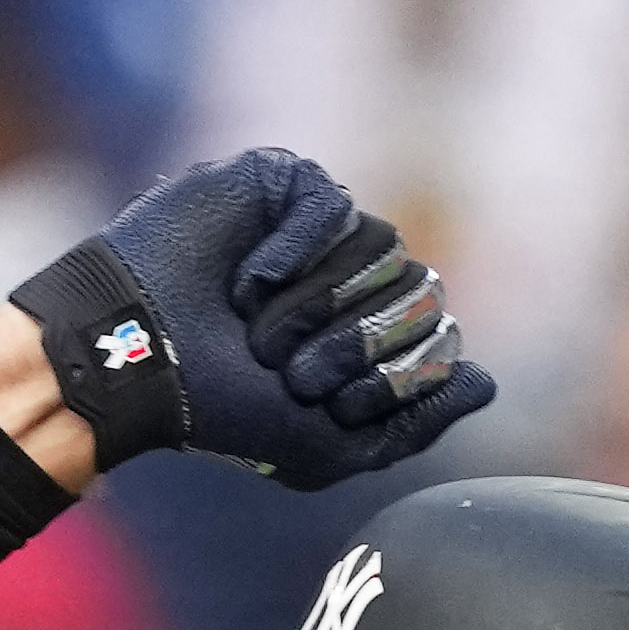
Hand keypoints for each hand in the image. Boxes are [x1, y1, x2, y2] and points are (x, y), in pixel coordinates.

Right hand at [13, 152, 489, 493]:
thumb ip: (415, 425)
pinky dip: (290, 256)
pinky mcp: (285, 182)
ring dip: (314, 307)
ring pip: (382, 246)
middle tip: (283, 369)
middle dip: (351, 346)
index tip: (319, 402)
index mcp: (372, 333)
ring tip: (254, 329)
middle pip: (418, 291)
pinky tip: (246, 285)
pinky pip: (332, 206)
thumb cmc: (224, 412)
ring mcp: (323, 225)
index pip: (436, 338)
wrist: (141, 364)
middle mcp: (356, 277)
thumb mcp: (329, 447)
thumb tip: (488, 382)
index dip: (385, 377)